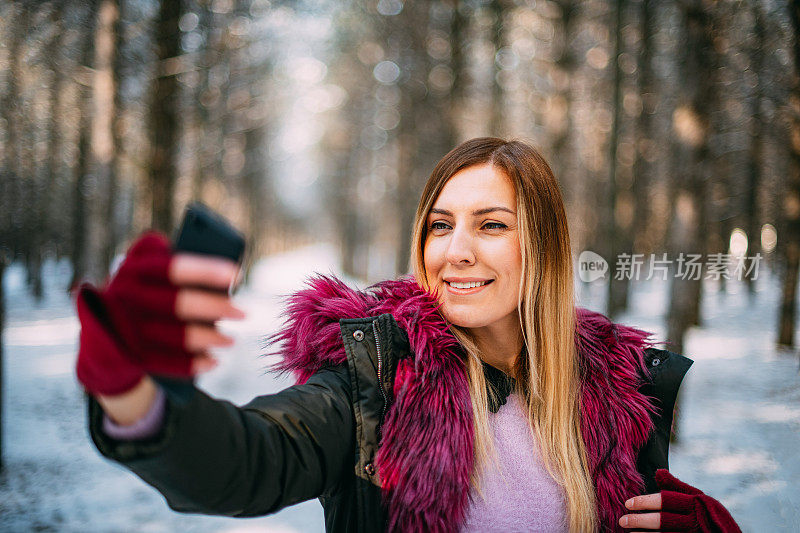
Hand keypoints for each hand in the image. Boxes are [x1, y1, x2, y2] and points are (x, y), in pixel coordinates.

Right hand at [75, 231, 244, 395]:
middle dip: (216, 308)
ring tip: (230, 340)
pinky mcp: (128, 354)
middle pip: (179, 303)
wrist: (100, 328)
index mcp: (133, 268)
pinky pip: (165, 363)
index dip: (206, 270)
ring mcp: (125, 327)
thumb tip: (224, 278)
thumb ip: (177, 267)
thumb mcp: (149, 271)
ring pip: (175, 335)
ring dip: (209, 339)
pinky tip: (212, 361)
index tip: (236, 274)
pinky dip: (192, 364)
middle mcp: (125, 295)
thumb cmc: (143, 292)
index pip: (173, 267)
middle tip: (242, 313)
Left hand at [619, 469, 741, 531]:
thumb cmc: (710, 515)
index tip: (627, 503)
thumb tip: (658, 472)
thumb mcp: (699, 498)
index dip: (645, 502)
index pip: (666, 500)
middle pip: (663, 520)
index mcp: (697, 504)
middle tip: (622, 520)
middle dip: (641, 520)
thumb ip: (678, 487)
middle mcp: (697, 521)